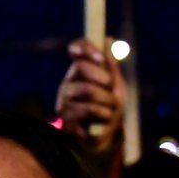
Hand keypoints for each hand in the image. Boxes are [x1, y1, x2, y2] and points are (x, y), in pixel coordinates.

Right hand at [56, 38, 125, 152]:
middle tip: (111, 90)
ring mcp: (64, 102)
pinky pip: (88, 110)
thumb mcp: (114, 85)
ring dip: (108, 100)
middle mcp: (67, 84)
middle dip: (103, 78)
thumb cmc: (108, 108)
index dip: (86, 48)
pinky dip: (104, 115)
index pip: (76, 48)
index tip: (101, 59)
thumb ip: (111, 65)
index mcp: (79, 72)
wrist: (104, 138)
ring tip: (110, 110)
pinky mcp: (65, 120)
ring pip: (87, 90)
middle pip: (80, 68)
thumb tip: (109, 39)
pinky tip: (103, 121)